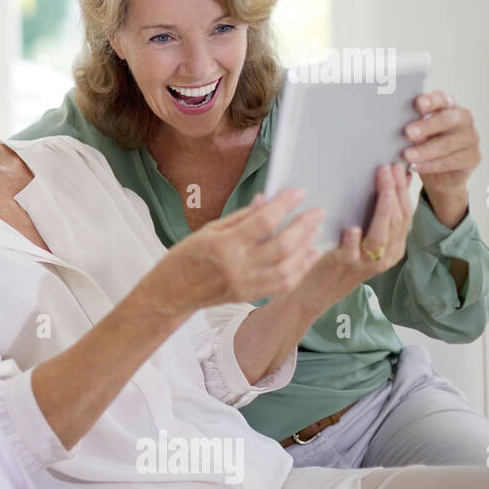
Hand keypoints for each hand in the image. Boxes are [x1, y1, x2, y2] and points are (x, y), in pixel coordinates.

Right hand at [148, 188, 322, 315]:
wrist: (171, 293)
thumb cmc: (184, 258)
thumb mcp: (208, 230)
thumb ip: (240, 218)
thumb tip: (266, 201)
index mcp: (224, 245)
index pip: (263, 222)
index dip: (284, 205)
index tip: (299, 192)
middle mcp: (237, 266)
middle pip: (282, 245)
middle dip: (304, 226)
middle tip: (317, 212)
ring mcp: (245, 284)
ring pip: (288, 267)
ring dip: (305, 248)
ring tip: (314, 232)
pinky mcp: (249, 295)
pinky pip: (282, 284)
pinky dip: (299, 269)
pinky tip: (308, 255)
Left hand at [296, 162, 413, 302]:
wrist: (320, 287)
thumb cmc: (342, 253)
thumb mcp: (366, 233)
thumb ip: (379, 212)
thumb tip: (396, 177)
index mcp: (395, 244)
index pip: (405, 213)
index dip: (404, 190)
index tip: (399, 167)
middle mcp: (387, 254)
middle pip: (397, 220)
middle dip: (395, 192)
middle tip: (388, 169)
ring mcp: (367, 262)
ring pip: (381, 235)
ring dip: (383, 210)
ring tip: (384, 189)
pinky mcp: (345, 265)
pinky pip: (351, 252)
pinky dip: (353, 240)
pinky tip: (353, 228)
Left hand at [403, 90, 478, 225]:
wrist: (441, 175)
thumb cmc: (424, 145)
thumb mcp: (417, 134)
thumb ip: (411, 125)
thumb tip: (390, 122)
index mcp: (449, 106)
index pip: (443, 98)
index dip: (432, 100)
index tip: (418, 103)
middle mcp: (463, 119)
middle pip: (447, 119)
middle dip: (426, 126)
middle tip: (408, 132)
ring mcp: (471, 138)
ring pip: (448, 144)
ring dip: (425, 150)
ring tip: (407, 155)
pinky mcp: (473, 157)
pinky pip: (451, 161)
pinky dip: (431, 165)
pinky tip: (415, 167)